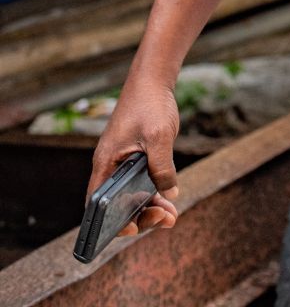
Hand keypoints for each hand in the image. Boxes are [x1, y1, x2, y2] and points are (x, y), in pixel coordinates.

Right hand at [86, 75, 180, 236]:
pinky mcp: (137, 158)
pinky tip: (171, 200)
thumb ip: (162, 167)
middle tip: (166, 220)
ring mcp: (124, 163)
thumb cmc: (149, 103)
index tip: (134, 229)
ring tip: (172, 216)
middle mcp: (111, 166)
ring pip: (132, 195)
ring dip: (151, 207)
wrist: (153, 79)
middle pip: (118, 205)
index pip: (97, 204)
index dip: (111, 223)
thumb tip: (170, 194)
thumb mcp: (158, 136)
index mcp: (106, 163)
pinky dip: (155, 193)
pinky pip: (143, 183)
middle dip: (140, 216)